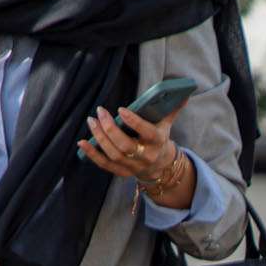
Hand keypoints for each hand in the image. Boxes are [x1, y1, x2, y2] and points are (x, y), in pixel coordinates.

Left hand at [79, 105, 195, 205]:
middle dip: (110, 128)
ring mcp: (133, 166)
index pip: (147, 133)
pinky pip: (105, 164)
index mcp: (158, 142)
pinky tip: (82, 143)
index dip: (134, 122)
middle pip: (125, 145)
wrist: (160, 165)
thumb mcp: (166, 124)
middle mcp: (145, 156)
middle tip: (100, 112)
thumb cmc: (159, 139)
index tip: (121, 109)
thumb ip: (171, 109)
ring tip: (91, 121)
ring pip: (113, 154)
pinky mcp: (122, 172)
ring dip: (100, 137)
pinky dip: (92, 154)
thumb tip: (183, 93)